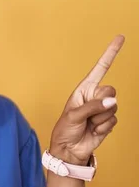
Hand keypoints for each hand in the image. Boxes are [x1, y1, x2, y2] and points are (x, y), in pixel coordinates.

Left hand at [49, 35, 124, 164]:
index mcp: (84, 89)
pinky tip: (93, 130)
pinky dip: (103, 127)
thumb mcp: (74, 115)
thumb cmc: (65, 129)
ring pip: (113, 106)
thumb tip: (112, 101)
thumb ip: (93, 107)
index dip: (111, 53)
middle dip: (100, 103)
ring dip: (100, 118)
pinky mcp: (108, 121)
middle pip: (110, 90)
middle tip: (88, 114)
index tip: (120, 37)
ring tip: (88, 124)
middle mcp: (95, 96)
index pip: (100, 68)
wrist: (69, 149)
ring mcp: (102, 108)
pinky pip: (113, 120)